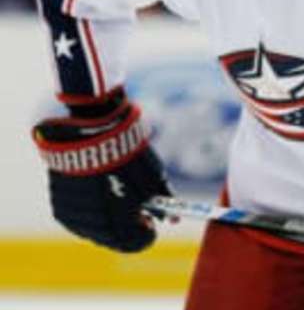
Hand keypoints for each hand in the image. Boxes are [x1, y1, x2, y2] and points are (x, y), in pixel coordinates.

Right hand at [33, 90, 171, 251]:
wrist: (88, 131)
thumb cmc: (126, 152)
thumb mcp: (152, 175)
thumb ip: (163, 201)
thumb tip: (174, 219)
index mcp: (120, 222)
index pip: (135, 243)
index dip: (145, 234)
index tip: (149, 222)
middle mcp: (95, 226)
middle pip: (113, 240)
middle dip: (126, 227)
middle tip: (133, 208)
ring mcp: (75, 218)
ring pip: (95, 230)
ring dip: (106, 220)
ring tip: (112, 191)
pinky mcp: (59, 208)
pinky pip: (78, 219)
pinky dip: (89, 211)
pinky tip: (96, 190)